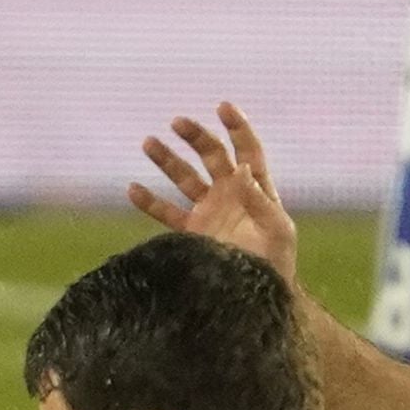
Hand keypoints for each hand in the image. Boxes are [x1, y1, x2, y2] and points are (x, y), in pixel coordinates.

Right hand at [126, 108, 302, 281]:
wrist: (254, 302)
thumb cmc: (274, 269)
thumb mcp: (276, 232)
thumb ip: (259, 201)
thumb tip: (241, 169)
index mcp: (256, 192)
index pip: (248, 151)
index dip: (238, 127)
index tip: (223, 106)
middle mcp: (231, 197)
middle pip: (212, 157)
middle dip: (196, 137)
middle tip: (178, 122)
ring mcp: (209, 214)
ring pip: (184, 179)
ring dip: (167, 160)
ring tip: (148, 142)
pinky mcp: (191, 235)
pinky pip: (166, 214)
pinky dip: (149, 202)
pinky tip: (132, 189)